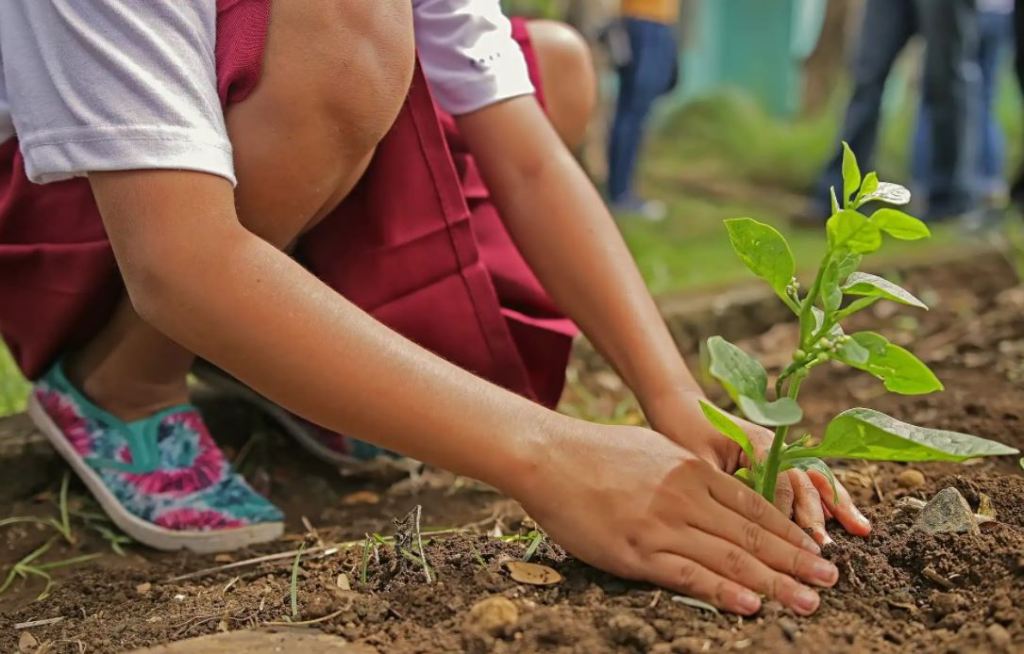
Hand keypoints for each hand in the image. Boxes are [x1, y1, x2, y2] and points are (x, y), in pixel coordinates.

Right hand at [511, 420, 839, 615]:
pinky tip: (752, 605)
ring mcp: (663, 525)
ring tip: (808, 600)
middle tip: (830, 580)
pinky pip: (689, 575)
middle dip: (796, 560)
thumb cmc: (598, 452)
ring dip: (775, 582)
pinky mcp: (637, 551)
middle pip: (753, 535)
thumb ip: (688, 473)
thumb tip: (716, 489)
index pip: (754, 507)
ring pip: (730, 558)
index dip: (790, 532)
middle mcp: (686, 497)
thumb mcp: (655, 450)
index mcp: (693, 471)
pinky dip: (723, 592)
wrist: (549, 456)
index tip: (816, 549)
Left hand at [647, 392, 870, 545]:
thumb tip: (740, 523)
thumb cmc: (683, 432)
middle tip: (824, 547)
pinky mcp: (778, 461)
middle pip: (803, 481)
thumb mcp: (697, 462)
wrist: (681, 407)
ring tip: (861, 529)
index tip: (789, 541)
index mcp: (757, 443)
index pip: (780, 481)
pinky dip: (829, 499)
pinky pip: (808, 481)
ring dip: (836, 505)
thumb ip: (722, 487)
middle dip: (816, 515)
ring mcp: (780, 453)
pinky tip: (850, 519)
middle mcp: (775, 446)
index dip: (785, 512)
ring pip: (814, 480)